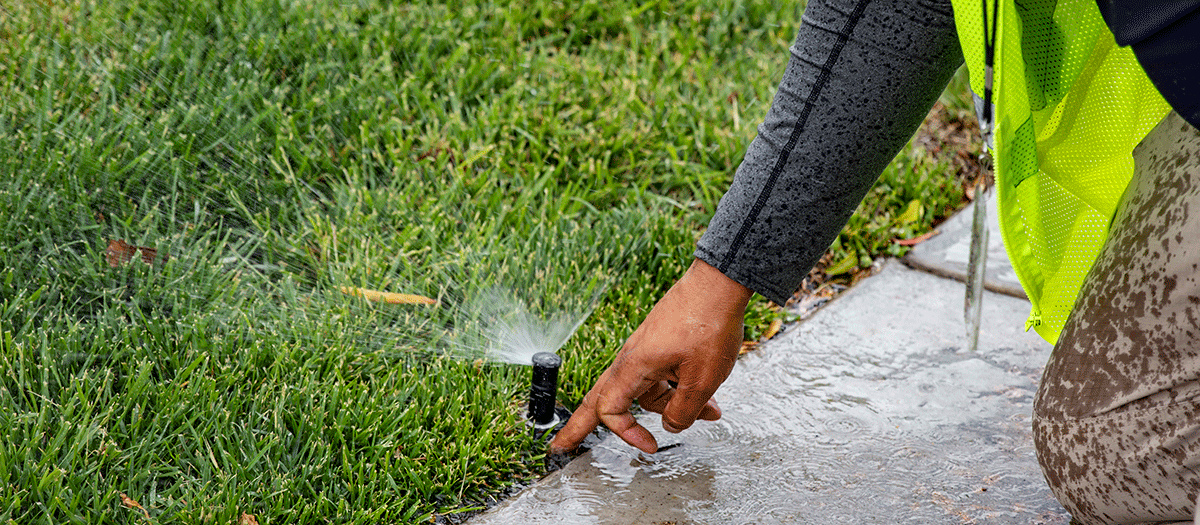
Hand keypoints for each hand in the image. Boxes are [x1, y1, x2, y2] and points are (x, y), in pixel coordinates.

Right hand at [550, 258, 752, 453]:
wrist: (719, 284)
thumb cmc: (709, 323)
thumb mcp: (702, 379)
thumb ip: (683, 411)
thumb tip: (671, 426)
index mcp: (634, 366)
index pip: (611, 410)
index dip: (628, 433)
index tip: (651, 445)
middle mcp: (632, 358)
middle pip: (600, 398)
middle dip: (579, 425)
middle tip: (561, 445)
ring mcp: (644, 349)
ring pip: (647, 389)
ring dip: (673, 404)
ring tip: (708, 410)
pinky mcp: (659, 343)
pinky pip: (660, 375)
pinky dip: (679, 388)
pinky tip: (707, 393)